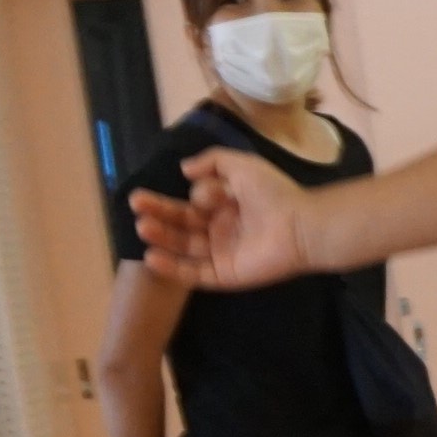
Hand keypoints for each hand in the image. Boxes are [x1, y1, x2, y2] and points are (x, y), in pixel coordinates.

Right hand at [132, 149, 315, 290]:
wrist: (300, 224)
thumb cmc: (274, 193)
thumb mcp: (241, 165)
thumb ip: (212, 161)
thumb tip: (185, 169)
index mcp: (224, 207)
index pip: (188, 206)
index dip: (167, 202)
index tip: (145, 195)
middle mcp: (221, 231)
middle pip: (181, 226)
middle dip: (158, 217)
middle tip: (136, 207)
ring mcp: (223, 255)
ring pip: (184, 249)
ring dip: (161, 239)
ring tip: (142, 227)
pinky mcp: (226, 275)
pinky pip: (195, 274)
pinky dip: (173, 268)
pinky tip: (152, 257)